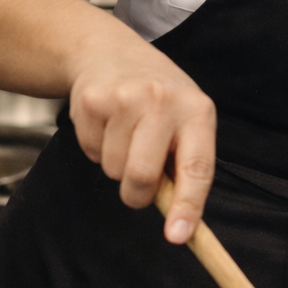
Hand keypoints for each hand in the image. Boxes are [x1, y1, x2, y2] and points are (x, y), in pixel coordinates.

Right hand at [0, 0, 216, 246]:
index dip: (188, 205)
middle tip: (138, 178)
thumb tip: (179, 222)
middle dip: (135, 193)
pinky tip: (106, 122)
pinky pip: (90, 152)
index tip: (178, 236)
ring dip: (115, 164)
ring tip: (124, 133)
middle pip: (141, 176)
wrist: (110, 51)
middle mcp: (163, 100)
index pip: (197, 167)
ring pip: (113, 169)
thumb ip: (184, 164)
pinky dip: (96, 148)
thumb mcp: (185, 119)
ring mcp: (125, 97)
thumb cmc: (158, 97)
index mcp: (197, 110)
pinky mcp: (91, 100)